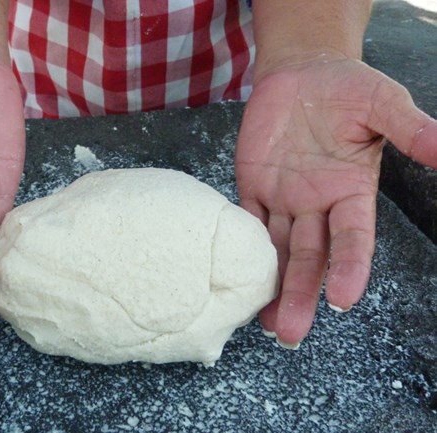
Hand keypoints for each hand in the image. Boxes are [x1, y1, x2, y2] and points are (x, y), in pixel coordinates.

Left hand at [235, 56, 436, 347]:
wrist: (303, 72)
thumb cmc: (349, 88)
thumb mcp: (383, 103)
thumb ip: (410, 129)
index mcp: (351, 192)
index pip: (351, 239)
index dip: (349, 268)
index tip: (343, 300)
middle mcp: (318, 205)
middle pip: (308, 258)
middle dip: (301, 294)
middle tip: (290, 333)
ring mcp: (284, 199)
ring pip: (276, 250)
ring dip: (271, 286)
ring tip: (265, 325)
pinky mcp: (253, 187)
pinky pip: (247, 221)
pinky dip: (242, 248)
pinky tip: (237, 278)